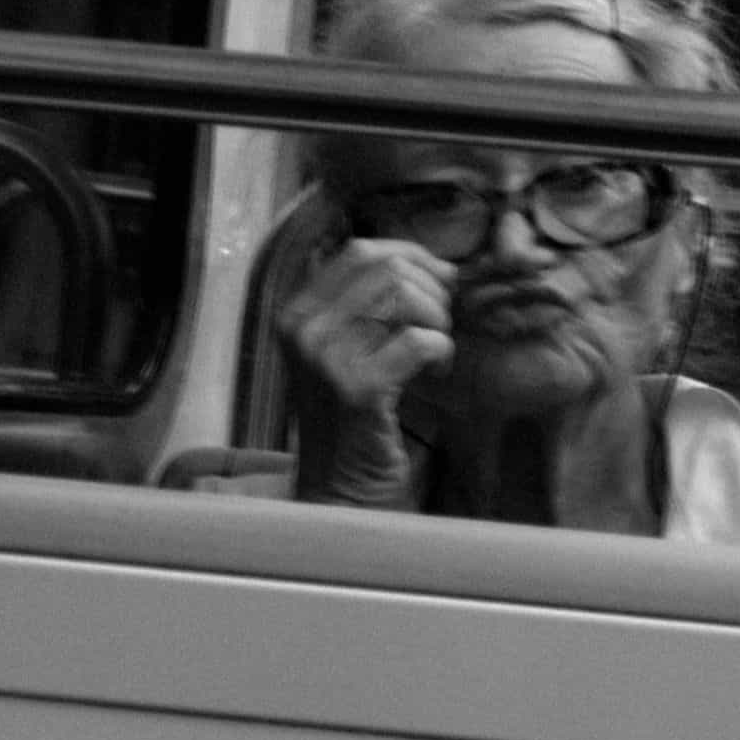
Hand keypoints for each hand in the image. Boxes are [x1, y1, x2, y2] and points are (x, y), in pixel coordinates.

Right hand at [279, 233, 455, 501]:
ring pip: (404, 298)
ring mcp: (325, 358)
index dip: (411, 257)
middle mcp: (303, 328)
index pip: (360, 250)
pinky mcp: (357, 388)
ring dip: (438, 320)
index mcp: (297, 312)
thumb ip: (371, 304)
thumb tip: (432, 262)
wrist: (341, 488)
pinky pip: (418, 341)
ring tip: (437, 351)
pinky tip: (437, 372)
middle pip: (386, 269)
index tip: (439, 281)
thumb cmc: (356, 417)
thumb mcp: (349, 349)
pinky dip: (441, 351)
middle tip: (442, 324)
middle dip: (431, 289)